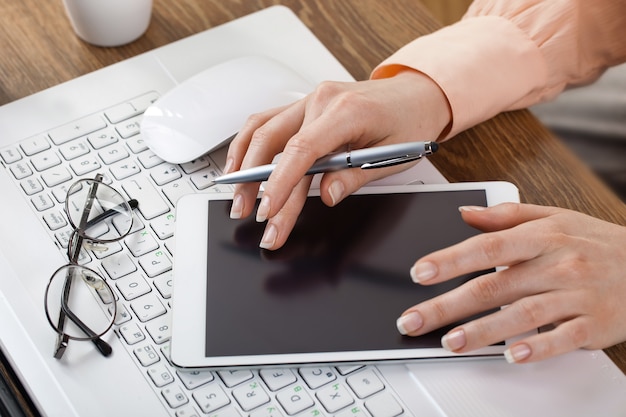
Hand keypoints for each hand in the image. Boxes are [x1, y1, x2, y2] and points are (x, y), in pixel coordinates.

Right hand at [224, 70, 450, 248]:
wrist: (417, 94)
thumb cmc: (410, 121)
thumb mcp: (393, 157)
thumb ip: (355, 177)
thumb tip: (327, 195)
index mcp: (347, 111)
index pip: (302, 150)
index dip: (280, 183)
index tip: (269, 210)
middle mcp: (322, 100)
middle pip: (275, 143)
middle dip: (257, 185)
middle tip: (252, 217)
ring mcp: (310, 100)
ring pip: (262, 129)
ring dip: (244, 165)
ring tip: (238, 198)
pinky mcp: (304, 105)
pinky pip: (267, 121)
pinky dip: (248, 143)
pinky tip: (239, 165)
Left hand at [396, 203, 625, 362]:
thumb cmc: (595, 242)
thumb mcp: (553, 217)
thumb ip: (506, 215)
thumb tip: (464, 213)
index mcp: (541, 238)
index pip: (487, 247)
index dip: (450, 260)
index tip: (420, 272)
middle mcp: (556, 265)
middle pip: (493, 286)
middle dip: (447, 305)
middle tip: (413, 320)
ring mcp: (576, 296)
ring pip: (522, 315)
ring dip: (482, 331)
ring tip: (450, 342)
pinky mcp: (594, 324)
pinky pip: (562, 339)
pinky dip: (537, 348)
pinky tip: (512, 355)